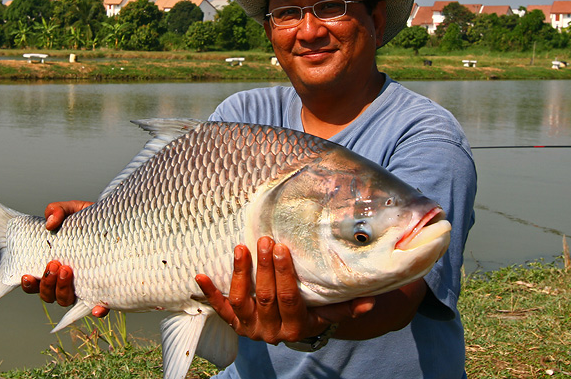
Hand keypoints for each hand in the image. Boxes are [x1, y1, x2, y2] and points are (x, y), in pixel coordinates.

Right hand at [21, 200, 108, 316]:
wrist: (117, 221)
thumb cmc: (90, 219)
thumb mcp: (73, 210)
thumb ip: (58, 210)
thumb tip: (50, 222)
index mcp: (55, 266)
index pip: (36, 283)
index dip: (30, 284)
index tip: (29, 275)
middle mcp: (67, 281)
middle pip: (49, 295)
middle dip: (48, 284)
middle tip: (56, 264)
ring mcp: (85, 286)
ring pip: (67, 301)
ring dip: (63, 291)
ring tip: (68, 270)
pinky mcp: (104, 289)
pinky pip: (100, 306)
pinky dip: (97, 310)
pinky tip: (98, 308)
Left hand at [194, 236, 373, 344]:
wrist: (291, 330)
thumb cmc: (313, 311)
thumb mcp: (329, 311)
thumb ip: (347, 306)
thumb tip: (370, 300)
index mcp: (297, 326)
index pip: (289, 298)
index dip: (284, 274)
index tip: (281, 248)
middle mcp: (271, 330)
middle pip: (265, 296)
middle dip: (264, 267)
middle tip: (264, 240)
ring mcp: (250, 328)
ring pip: (243, 300)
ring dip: (240, 274)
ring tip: (241, 248)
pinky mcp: (234, 323)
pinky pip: (220, 309)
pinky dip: (210, 293)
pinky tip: (199, 275)